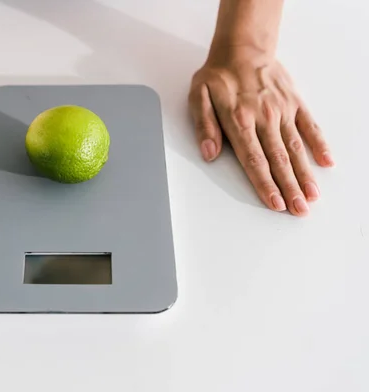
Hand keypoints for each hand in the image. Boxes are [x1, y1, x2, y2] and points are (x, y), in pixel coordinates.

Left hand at [188, 50, 333, 215]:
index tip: (275, 203)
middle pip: (279, 160)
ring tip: (312, 195)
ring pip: (296, 148)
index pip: (254, 160)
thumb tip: (209, 152)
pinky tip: (326, 162)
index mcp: (239, 120)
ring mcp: (282, 110)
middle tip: (300, 210)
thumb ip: (204, 125)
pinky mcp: (295, 102)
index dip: (265, 184)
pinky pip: (310, 125)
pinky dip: (319, 144)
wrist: (242, 47)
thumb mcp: (198, 97)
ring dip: (304, 174)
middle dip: (289, 188)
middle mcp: (264, 118)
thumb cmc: (218, 75)